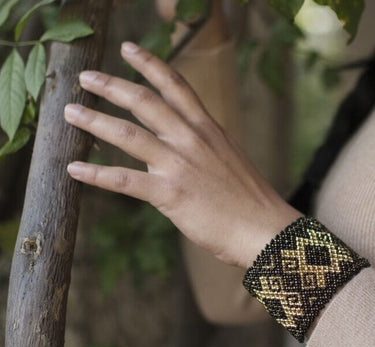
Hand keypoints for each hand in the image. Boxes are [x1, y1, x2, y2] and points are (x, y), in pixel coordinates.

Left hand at [64, 42, 300, 268]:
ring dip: (95, 121)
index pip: (177, 86)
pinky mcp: (170, 194)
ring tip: (71, 112)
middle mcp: (192, 140)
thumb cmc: (250, 201)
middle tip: (86, 77)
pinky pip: (125, 180)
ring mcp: (180, 165)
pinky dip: (96, 174)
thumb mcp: (229, 162)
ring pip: (128, 135)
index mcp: (209, 130)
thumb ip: (201, 151)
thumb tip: (173, 154)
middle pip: (145, 102)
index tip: (129, 49)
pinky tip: (74, 169)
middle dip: (111, 86)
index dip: (150, 64)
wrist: (265, 230)